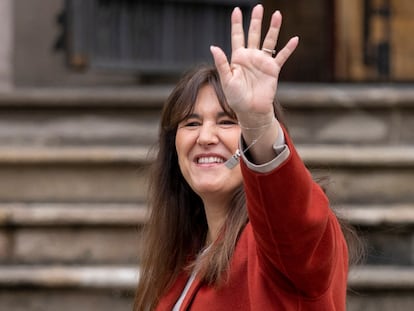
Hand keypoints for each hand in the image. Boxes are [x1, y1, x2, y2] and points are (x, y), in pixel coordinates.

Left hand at [210, 5, 297, 125]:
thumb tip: (213, 46)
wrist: (250, 110)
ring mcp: (263, 62)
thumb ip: (222, 63)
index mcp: (238, 58)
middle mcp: (251, 57)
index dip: (237, 24)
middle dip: (256, 21)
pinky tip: (294, 39)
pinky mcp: (273, 70)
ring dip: (273, 28)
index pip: (237, 37)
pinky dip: (288, 49)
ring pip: (269, 41)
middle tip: (258, 7)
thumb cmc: (236, 98)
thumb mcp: (227, 80)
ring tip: (277, 14)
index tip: (236, 10)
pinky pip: (282, 56)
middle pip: (254, 34)